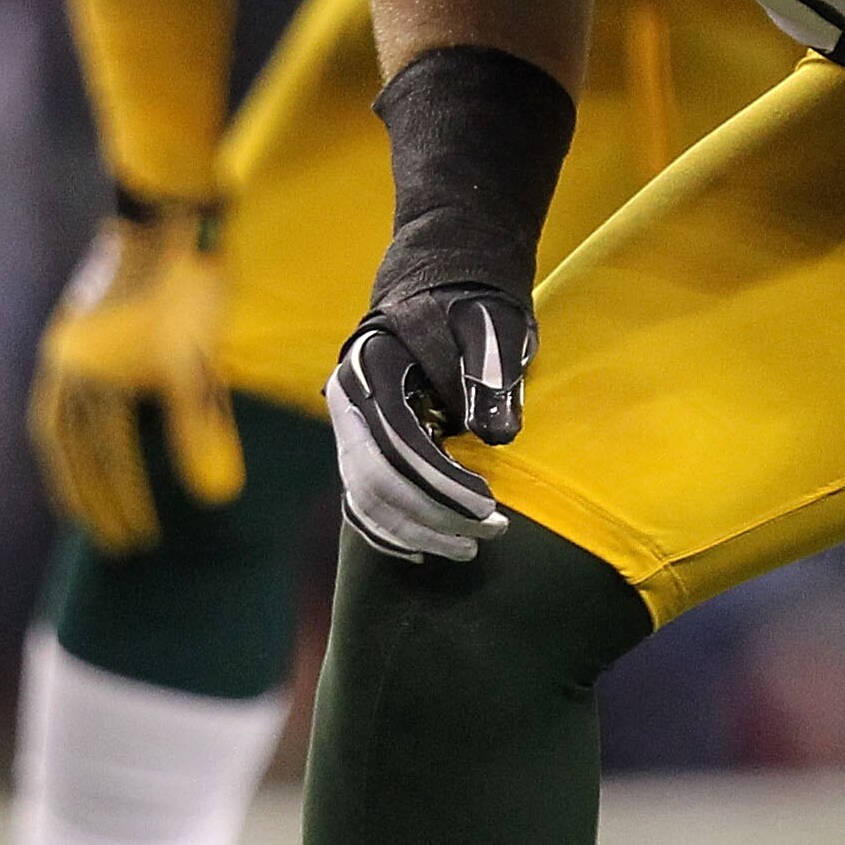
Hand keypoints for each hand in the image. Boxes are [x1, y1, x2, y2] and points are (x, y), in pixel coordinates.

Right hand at [28, 204, 245, 554]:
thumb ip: (199, 429)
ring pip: (61, 423)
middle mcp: (67, 368)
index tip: (139, 541)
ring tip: (85, 504)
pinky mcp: (80, 322)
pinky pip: (67, 392)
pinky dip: (75, 428)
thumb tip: (215, 497)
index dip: (123, 503)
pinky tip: (95, 435)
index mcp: (90, 383)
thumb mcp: (196, 363)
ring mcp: (68, 344)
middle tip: (111, 542)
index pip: (106, 461)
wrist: (168, 212)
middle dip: (92, 500)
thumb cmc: (187, 290)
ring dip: (73, 469)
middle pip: (72, 452)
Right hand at [325, 284, 532, 563]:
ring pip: (365, 500)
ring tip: (469, 548)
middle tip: (489, 532)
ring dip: (416, 531)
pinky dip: (389, 531)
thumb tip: (496, 437)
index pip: (398, 445)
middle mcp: (349, 402)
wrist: (436, 292)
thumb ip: (491, 373)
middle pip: (375, 481)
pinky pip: (361, 501)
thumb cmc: (467, 308)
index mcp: (372, 369)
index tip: (489, 506)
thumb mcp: (488, 326)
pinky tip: (422, 552)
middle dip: (433, 516)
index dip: (443, 485)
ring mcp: (348, 426)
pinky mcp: (359, 445)